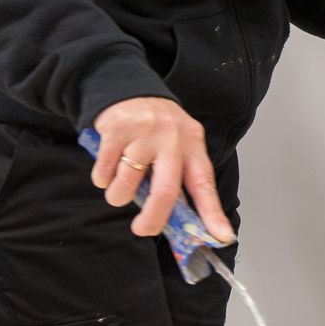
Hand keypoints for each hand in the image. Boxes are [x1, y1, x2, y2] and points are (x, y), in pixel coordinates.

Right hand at [88, 97, 233, 242]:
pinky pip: (104, 174)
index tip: (222, 236)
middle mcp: (172, 138)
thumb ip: (179, 178)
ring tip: (120, 183)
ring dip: (118, 195)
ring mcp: (143, 133)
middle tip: (142, 229)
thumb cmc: (155, 129)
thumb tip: (183, 224)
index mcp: (192, 145)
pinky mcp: (116, 130)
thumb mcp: (177, 145)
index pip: (205, 184)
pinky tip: (108, 166)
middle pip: (165, 192)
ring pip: (127, 186)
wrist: (127, 89)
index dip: (213, 213)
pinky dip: (102, 179)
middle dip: (152, 220)